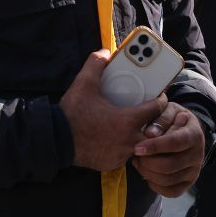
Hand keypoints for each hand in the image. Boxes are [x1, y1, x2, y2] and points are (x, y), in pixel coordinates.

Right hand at [59, 50, 168, 171]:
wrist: (56, 141)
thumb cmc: (72, 114)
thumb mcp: (84, 83)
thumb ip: (96, 64)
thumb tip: (104, 52)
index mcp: (128, 120)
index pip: (157, 109)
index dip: (160, 100)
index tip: (158, 96)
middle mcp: (129, 140)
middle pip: (153, 130)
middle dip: (152, 121)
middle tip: (145, 112)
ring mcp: (121, 155)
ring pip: (140, 145)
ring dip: (138, 135)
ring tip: (129, 125)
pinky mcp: (112, 164)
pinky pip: (125, 155)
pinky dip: (124, 147)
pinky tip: (116, 138)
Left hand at [132, 103, 204, 196]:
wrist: (185, 131)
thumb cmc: (174, 119)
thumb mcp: (169, 110)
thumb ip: (160, 118)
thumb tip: (150, 134)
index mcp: (195, 134)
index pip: (175, 143)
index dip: (155, 146)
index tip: (137, 148)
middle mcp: (198, 155)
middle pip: (171, 165)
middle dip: (148, 162)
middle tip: (135, 155)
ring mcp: (194, 171)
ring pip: (168, 179)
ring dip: (148, 173)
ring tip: (138, 162)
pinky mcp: (188, 183)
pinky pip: (170, 192)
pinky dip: (154, 185)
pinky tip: (146, 173)